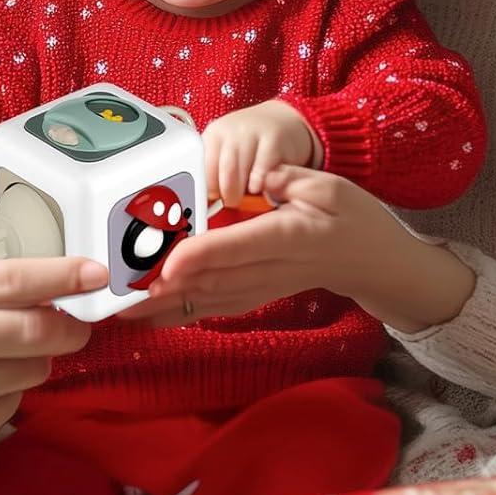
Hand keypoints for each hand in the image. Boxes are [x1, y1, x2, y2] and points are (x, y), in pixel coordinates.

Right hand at [0, 256, 105, 494]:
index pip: (12, 280)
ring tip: (1, 360)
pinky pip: (5, 409)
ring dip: (33, 364)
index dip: (64, 274)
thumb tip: (32, 289)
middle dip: (67, 326)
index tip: (97, 271)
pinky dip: (4, 397)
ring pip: (27, 372)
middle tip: (79, 323)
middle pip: (33, 328)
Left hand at [120, 165, 473, 331]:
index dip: (203, 255)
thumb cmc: (353, 219)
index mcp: (289, 236)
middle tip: (122, 289)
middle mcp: (271, 268)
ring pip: (207, 298)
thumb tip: (260, 177)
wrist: (373, 264)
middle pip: (213, 279)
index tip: (170, 260)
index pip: (240, 247)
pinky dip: (180, 312)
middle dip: (166, 285)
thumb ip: (292, 179)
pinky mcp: (255, 296)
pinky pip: (213, 307)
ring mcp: (262, 288)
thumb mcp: (331, 187)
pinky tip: (149, 317)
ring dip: (165, 305)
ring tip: (122, 307)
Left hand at [203, 99, 321, 207]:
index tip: (213, 203)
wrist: (280, 121)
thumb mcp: (228, 151)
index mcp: (213, 136)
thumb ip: (217, 171)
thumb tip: (207, 204)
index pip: (203, 169)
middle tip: (233, 203)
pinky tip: (261, 186)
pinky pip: (262, 169)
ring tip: (247, 196)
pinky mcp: (273, 138)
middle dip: (227, 195)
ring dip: (243, 192)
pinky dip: (260, 183)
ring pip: (240, 173)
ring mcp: (251, 133)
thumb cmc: (249, 144)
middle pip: (222, 173)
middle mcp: (229, 131)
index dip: (208, 190)